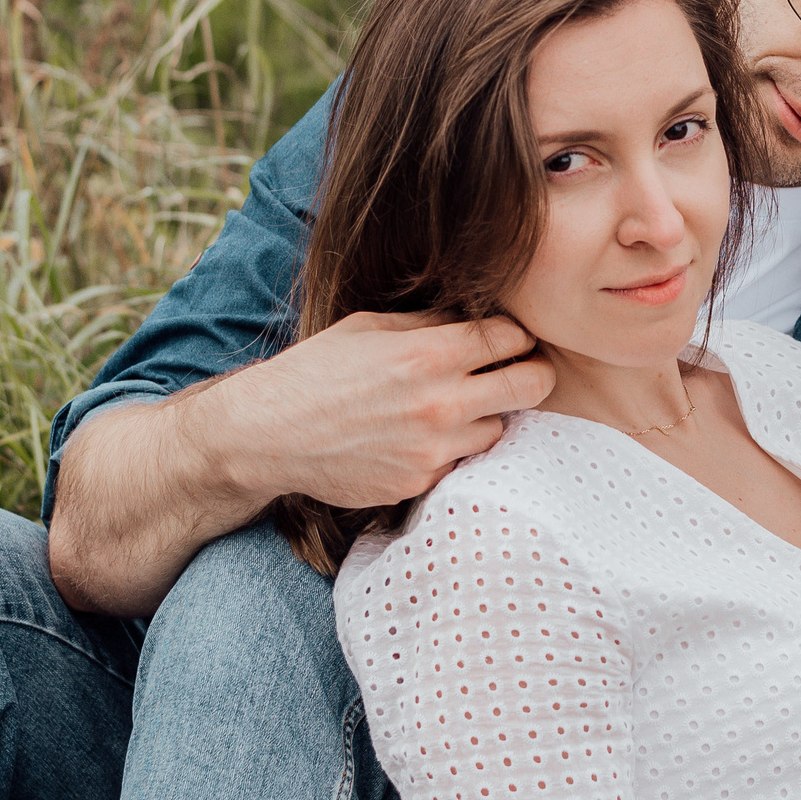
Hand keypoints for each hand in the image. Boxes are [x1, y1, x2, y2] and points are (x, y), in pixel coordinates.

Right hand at [199, 311, 554, 508]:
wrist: (267, 433)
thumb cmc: (316, 371)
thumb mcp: (370, 328)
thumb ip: (430, 324)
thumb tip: (477, 317)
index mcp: (430, 353)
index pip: (513, 337)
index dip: (517, 335)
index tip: (509, 339)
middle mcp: (441, 402)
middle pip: (533, 385)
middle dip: (532, 373)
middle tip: (519, 371)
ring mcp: (434, 448)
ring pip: (501, 428)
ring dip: (488, 416)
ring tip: (456, 407)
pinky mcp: (422, 482)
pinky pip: (462, 461)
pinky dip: (453, 448)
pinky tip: (422, 437)